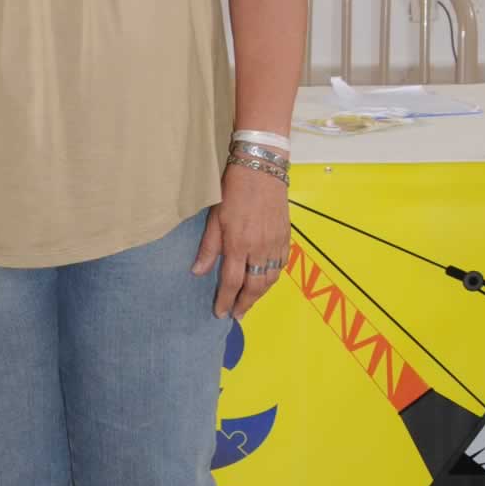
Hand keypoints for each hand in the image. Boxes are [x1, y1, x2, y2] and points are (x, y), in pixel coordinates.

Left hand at [191, 164, 289, 319]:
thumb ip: (209, 247)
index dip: (226, 300)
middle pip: (254, 286)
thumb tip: (198, 272)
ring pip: (270, 279)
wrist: (262, 169)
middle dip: (245, 304)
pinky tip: (265, 281)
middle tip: (237, 316)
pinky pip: (281, 265)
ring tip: (249, 303)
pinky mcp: (286, 237)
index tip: (220, 313)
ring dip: (259, 295)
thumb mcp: (214, 217)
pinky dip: (273, 278)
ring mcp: (275, 243)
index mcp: (238, 244)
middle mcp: (259, 248)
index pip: (232, 282)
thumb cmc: (233, 190)